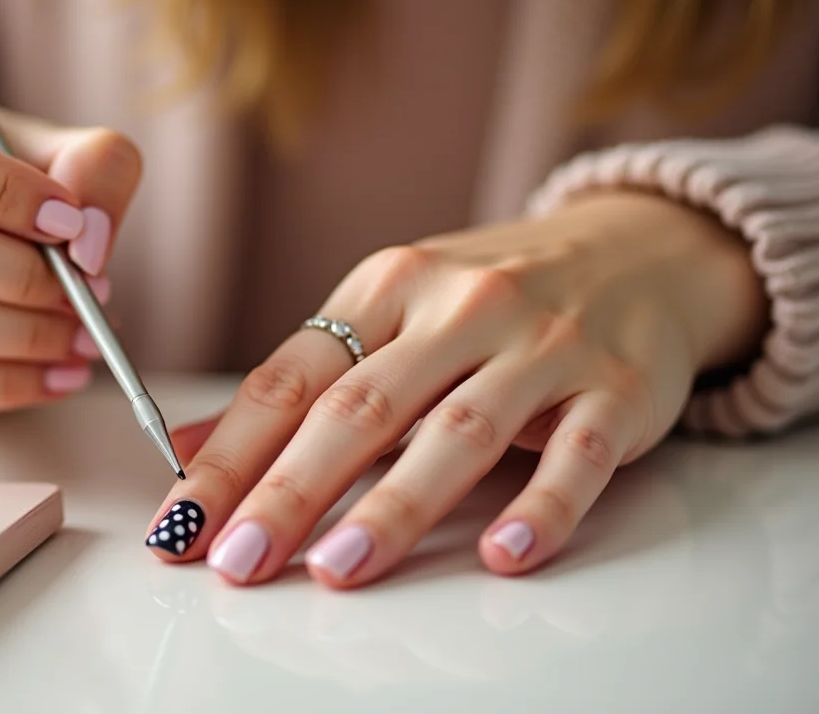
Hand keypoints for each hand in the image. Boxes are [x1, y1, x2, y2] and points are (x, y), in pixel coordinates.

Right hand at [0, 73, 140, 411]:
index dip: (6, 194)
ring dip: (22, 338)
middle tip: (92, 294)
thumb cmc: (11, 179)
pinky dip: (3, 386)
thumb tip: (89, 239)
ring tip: (84, 337)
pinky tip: (58, 375)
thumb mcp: (59, 149)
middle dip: (26, 279)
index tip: (72, 222)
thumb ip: (96, 167)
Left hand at [146, 191, 766, 585]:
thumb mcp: (387, 314)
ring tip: (338, 568)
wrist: (638, 249)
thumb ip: (299, 385)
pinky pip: (578, 454)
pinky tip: (504, 555)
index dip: (229, 456)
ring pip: (460, 431)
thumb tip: (189, 447)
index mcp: (387, 286)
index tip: (181, 524)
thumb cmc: (490, 296)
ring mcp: (543, 346)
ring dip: (395, 505)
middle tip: (238, 560)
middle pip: (361, 407)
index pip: (290, 379)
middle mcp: (460, 308)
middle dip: (291, 490)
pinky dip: (541, 506)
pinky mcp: (617, 389)